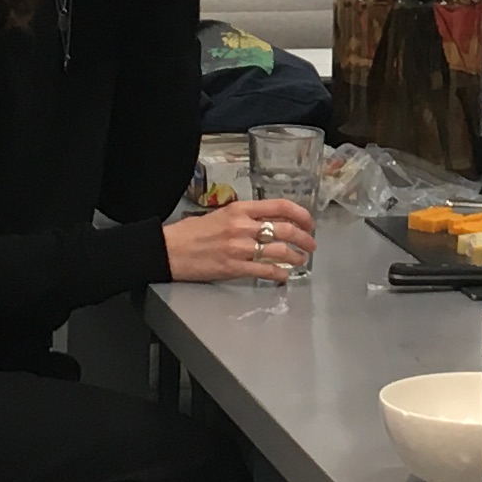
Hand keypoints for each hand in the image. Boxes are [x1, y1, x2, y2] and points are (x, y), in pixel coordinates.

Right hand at [164, 196, 313, 284]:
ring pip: (280, 251)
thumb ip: (244, 217)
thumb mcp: (220, 214)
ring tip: (301, 260)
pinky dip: (280, 274)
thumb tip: (267, 222)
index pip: (280, 206)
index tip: (309, 222)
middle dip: (305, 238)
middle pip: (286, 229)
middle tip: (311, 244)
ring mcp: (240, 248)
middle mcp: (243, 226)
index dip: (301, 214)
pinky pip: (266, 271)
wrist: (169, 250)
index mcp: (239, 209)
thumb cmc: (191, 232)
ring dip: (296, 257)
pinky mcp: (235, 268)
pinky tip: (285, 276)